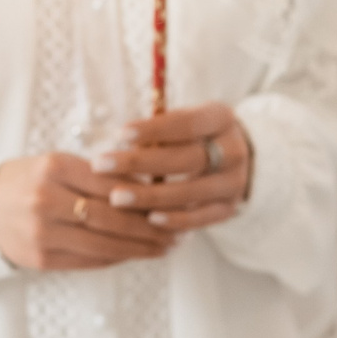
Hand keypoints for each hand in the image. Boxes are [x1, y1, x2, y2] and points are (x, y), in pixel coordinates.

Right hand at [0, 153, 173, 270]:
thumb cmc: (28, 181)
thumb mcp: (56, 165)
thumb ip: (96, 174)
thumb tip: (148, 185)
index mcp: (53, 167)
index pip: (110, 183)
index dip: (145, 196)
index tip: (171, 202)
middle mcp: (46, 199)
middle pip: (111, 217)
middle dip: (150, 227)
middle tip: (178, 232)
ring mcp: (42, 232)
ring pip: (104, 243)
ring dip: (139, 248)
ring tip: (165, 248)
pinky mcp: (41, 259)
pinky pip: (88, 261)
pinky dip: (116, 258)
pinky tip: (135, 254)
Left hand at [87, 102, 252, 233]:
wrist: (232, 160)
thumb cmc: (193, 135)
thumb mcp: (184, 120)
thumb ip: (160, 129)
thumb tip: (120, 142)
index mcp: (221, 118)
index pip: (188, 123)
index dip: (154, 129)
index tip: (119, 135)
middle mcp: (234, 150)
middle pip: (187, 159)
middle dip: (141, 164)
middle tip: (102, 165)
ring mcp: (234, 182)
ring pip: (191, 191)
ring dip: (151, 196)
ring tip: (116, 198)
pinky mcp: (229, 209)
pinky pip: (201, 218)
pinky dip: (175, 220)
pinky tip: (149, 219)